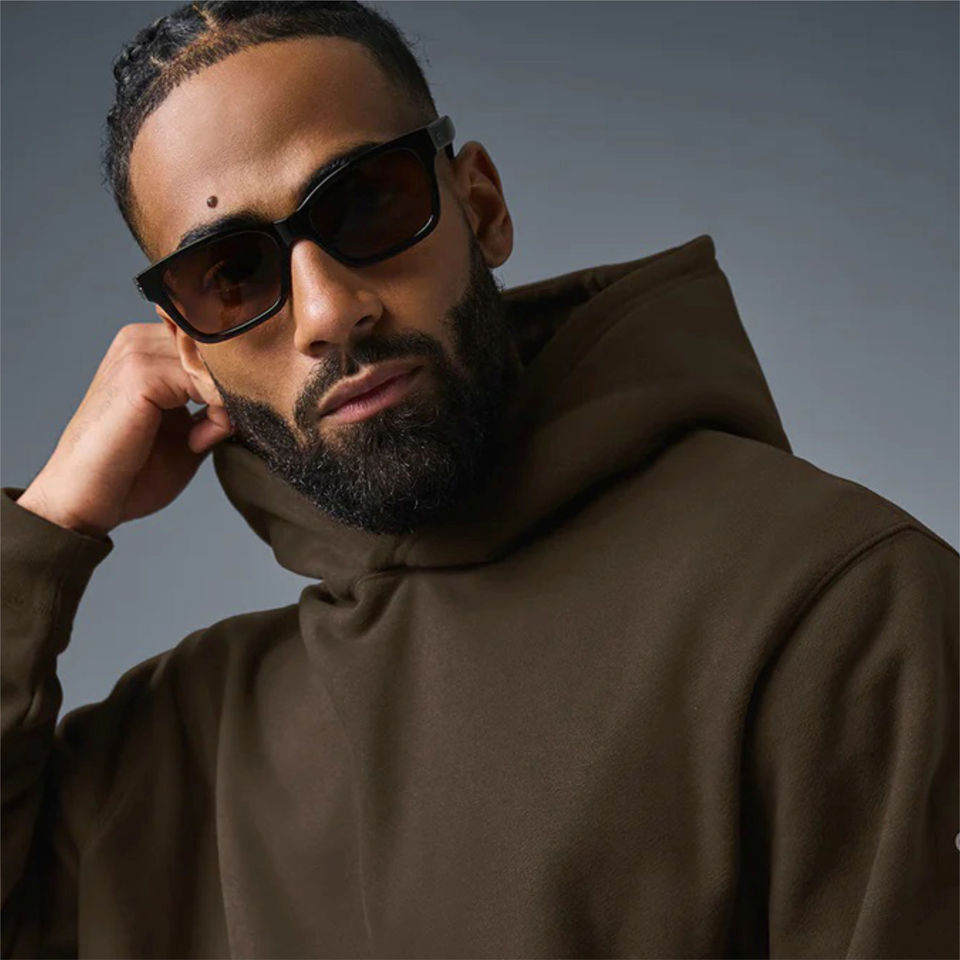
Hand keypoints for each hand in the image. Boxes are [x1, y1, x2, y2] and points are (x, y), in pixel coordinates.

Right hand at [16, 322, 232, 537]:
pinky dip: (216, 413)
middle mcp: (141, 340)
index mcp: (150, 348)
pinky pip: (204, 381)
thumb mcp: (188, 432)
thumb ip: (215, 407)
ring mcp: (137, 353)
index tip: (236, 416)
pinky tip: (196, 441)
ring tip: (204, 439)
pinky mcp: (139, 374)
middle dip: (233, 390)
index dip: (234, 379)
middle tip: (222, 430)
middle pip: (219, 348)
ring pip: (215, 363)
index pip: (214, 344)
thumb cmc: (133, 470)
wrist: (87, 499)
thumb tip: (251, 395)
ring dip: (225, 403)